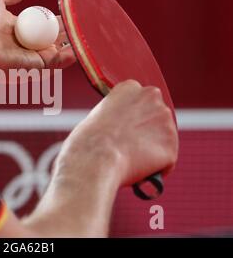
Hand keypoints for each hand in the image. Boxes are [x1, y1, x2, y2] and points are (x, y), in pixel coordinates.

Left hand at [0, 0, 74, 93]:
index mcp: (11, 27)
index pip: (36, 23)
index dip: (51, 18)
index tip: (65, 11)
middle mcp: (19, 43)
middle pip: (48, 38)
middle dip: (64, 32)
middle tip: (79, 23)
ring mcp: (25, 56)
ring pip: (53, 52)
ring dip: (69, 44)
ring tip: (83, 35)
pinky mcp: (30, 67)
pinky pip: (52, 63)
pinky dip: (66, 58)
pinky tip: (76, 50)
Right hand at [56, 80, 178, 187]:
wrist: (95, 159)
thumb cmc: (87, 141)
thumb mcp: (97, 116)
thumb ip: (115, 117)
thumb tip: (120, 131)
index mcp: (130, 87)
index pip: (140, 98)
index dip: (132, 116)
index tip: (124, 128)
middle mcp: (153, 99)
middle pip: (156, 116)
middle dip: (147, 130)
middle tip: (130, 146)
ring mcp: (166, 123)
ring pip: (163, 139)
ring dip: (151, 149)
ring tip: (130, 161)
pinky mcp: (171, 148)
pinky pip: (166, 162)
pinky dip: (156, 169)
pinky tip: (139, 171)